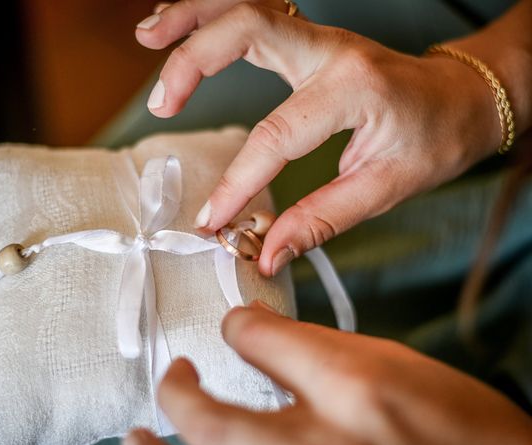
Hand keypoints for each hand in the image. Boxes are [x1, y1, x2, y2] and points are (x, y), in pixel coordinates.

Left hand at [123, 302, 531, 444]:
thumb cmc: (457, 424)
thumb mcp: (391, 363)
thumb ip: (317, 353)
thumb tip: (259, 344)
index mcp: (353, 388)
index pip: (254, 337)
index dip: (235, 323)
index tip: (234, 326)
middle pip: (209, 421)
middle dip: (175, 391)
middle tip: (172, 374)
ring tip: (138, 440)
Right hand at [135, 2, 503, 275]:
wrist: (462, 99)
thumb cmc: (435, 139)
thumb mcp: (385, 188)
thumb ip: (320, 221)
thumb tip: (267, 252)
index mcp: (353, 89)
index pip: (276, 136)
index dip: (237, 183)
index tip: (212, 220)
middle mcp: (331, 51)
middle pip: (249, 28)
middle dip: (194, 61)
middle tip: (161, 104)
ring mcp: (319, 37)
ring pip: (246, 5)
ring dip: (193, 16)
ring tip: (149, 37)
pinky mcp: (310, 39)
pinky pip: (254, 12)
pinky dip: (212, 15)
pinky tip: (182, 26)